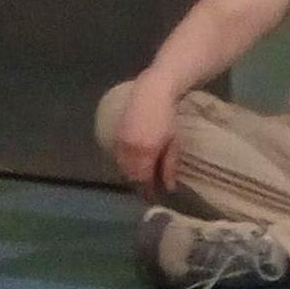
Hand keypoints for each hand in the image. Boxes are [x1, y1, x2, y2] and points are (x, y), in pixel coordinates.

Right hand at [113, 76, 181, 196]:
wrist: (150, 92)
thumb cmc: (167, 118)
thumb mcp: (174, 144)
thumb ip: (169, 167)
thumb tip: (169, 187)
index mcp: (144, 152)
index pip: (142, 179)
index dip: (148, 189)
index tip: (155, 195)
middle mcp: (128, 148)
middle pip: (130, 175)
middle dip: (139, 184)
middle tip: (149, 188)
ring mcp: (120, 140)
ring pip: (122, 166)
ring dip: (131, 174)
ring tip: (143, 177)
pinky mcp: (116, 133)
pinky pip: (118, 155)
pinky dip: (125, 163)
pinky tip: (135, 163)